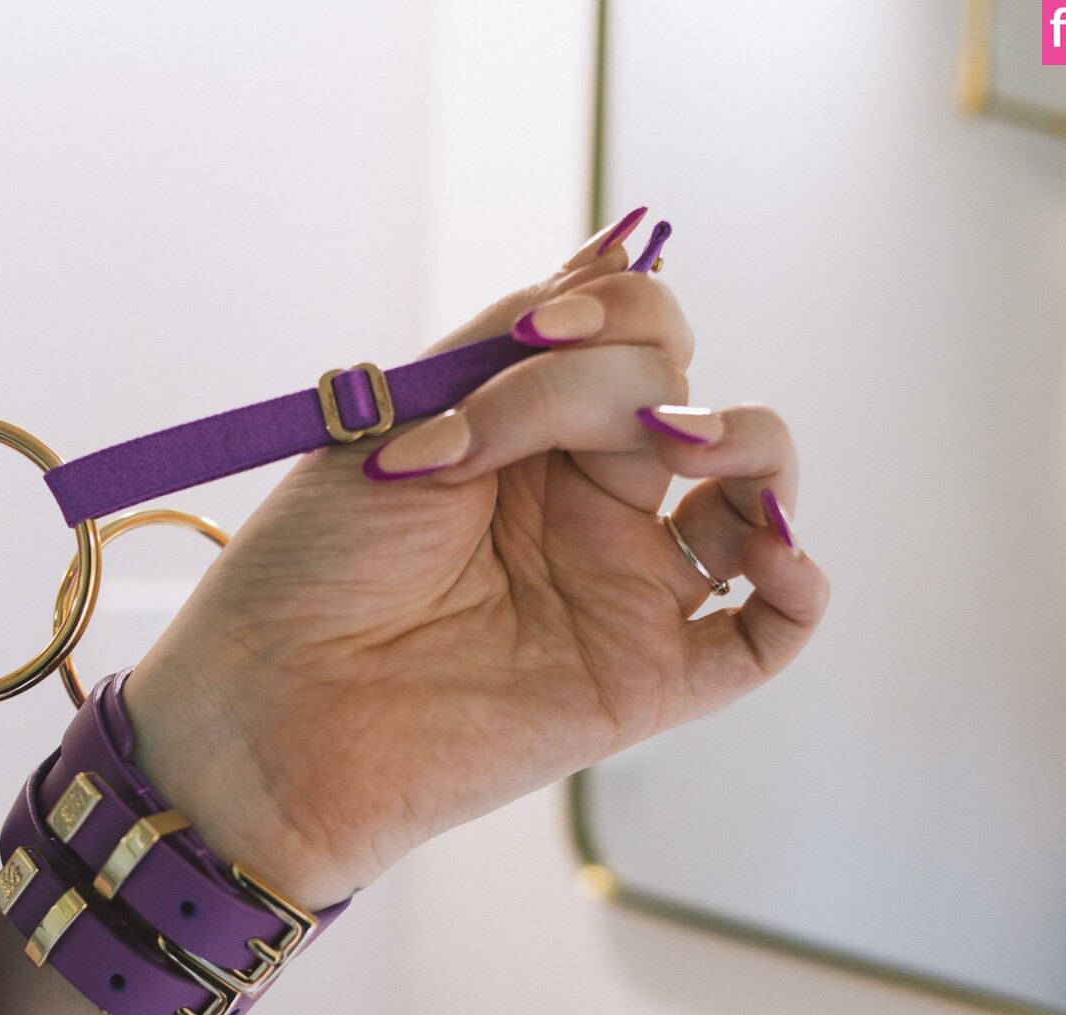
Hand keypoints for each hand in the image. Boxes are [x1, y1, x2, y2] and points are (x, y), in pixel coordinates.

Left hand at [122, 218, 830, 908]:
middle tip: (492, 440)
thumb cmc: (305, 567)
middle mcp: (588, 504)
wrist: (264, 710)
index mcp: (529, 436)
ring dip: (749, 446)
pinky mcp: (645, 679)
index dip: (610, 312)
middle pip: (681, 393)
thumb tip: (619, 254)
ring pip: (758, 493)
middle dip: (609, 383)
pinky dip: (800, 584)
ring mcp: (623, 589)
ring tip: (683, 454)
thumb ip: (507, 345)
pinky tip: (771, 548)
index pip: (634, 335)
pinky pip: (770, 634)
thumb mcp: (395, 416)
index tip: (527, 338)